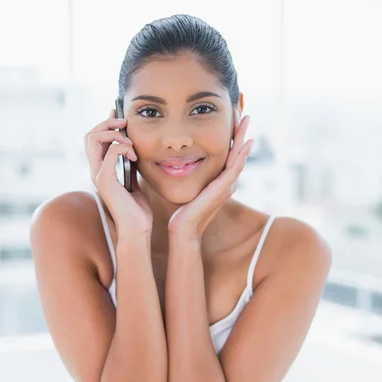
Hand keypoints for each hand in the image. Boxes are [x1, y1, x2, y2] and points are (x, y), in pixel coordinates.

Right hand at [84, 108, 152, 238]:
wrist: (138, 230)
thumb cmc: (138, 210)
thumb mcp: (134, 182)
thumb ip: (130, 166)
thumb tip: (133, 150)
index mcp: (101, 170)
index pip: (94, 139)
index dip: (105, 123)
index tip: (119, 115)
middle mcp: (95, 171)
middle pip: (90, 135)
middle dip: (107, 123)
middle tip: (125, 122)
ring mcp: (98, 175)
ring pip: (93, 139)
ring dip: (113, 133)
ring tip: (130, 141)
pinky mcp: (105, 181)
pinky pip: (109, 153)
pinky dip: (122, 147)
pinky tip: (134, 156)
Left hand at [167, 114, 254, 239]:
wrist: (184, 229)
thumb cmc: (182, 212)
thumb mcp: (188, 188)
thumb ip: (189, 177)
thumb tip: (178, 163)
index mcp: (220, 181)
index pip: (229, 153)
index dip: (231, 135)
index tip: (230, 117)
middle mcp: (228, 182)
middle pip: (237, 151)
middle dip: (240, 130)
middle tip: (242, 110)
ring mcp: (228, 186)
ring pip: (239, 155)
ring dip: (243, 136)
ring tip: (246, 118)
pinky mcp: (224, 189)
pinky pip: (235, 167)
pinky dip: (241, 154)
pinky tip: (246, 142)